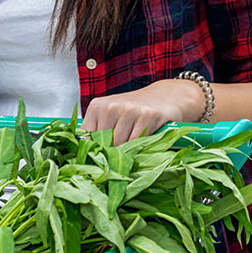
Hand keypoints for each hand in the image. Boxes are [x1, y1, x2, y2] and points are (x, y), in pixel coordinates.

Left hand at [82, 80, 206, 144]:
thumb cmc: (134, 111)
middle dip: (112, 150)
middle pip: (103, 143)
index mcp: (97, 106)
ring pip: (120, 144)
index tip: (101, 155)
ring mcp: (129, 109)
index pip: (86, 136)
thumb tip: (89, 156)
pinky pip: (137, 141)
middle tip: (122, 149)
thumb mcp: (111, 116)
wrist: (165, 96)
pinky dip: (140, 145)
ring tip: (133, 141)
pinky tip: (144, 138)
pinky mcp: (147, 115)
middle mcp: (111, 106)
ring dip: (127, 149)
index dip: (94, 149)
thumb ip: (98, 132)